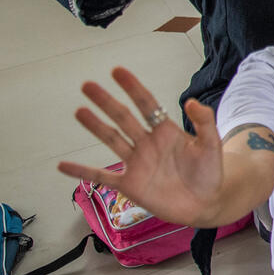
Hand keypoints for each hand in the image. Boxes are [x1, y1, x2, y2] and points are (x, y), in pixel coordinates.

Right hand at [57, 68, 223, 225]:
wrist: (205, 203)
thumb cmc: (209, 172)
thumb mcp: (211, 145)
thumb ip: (204, 123)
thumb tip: (191, 101)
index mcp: (166, 131)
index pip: (147, 104)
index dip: (132, 88)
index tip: (117, 71)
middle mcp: (147, 143)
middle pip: (123, 118)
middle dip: (106, 101)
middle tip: (87, 85)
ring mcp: (136, 163)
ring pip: (112, 140)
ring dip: (95, 126)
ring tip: (79, 111)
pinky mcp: (130, 185)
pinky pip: (101, 177)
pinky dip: (82, 172)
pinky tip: (62, 165)